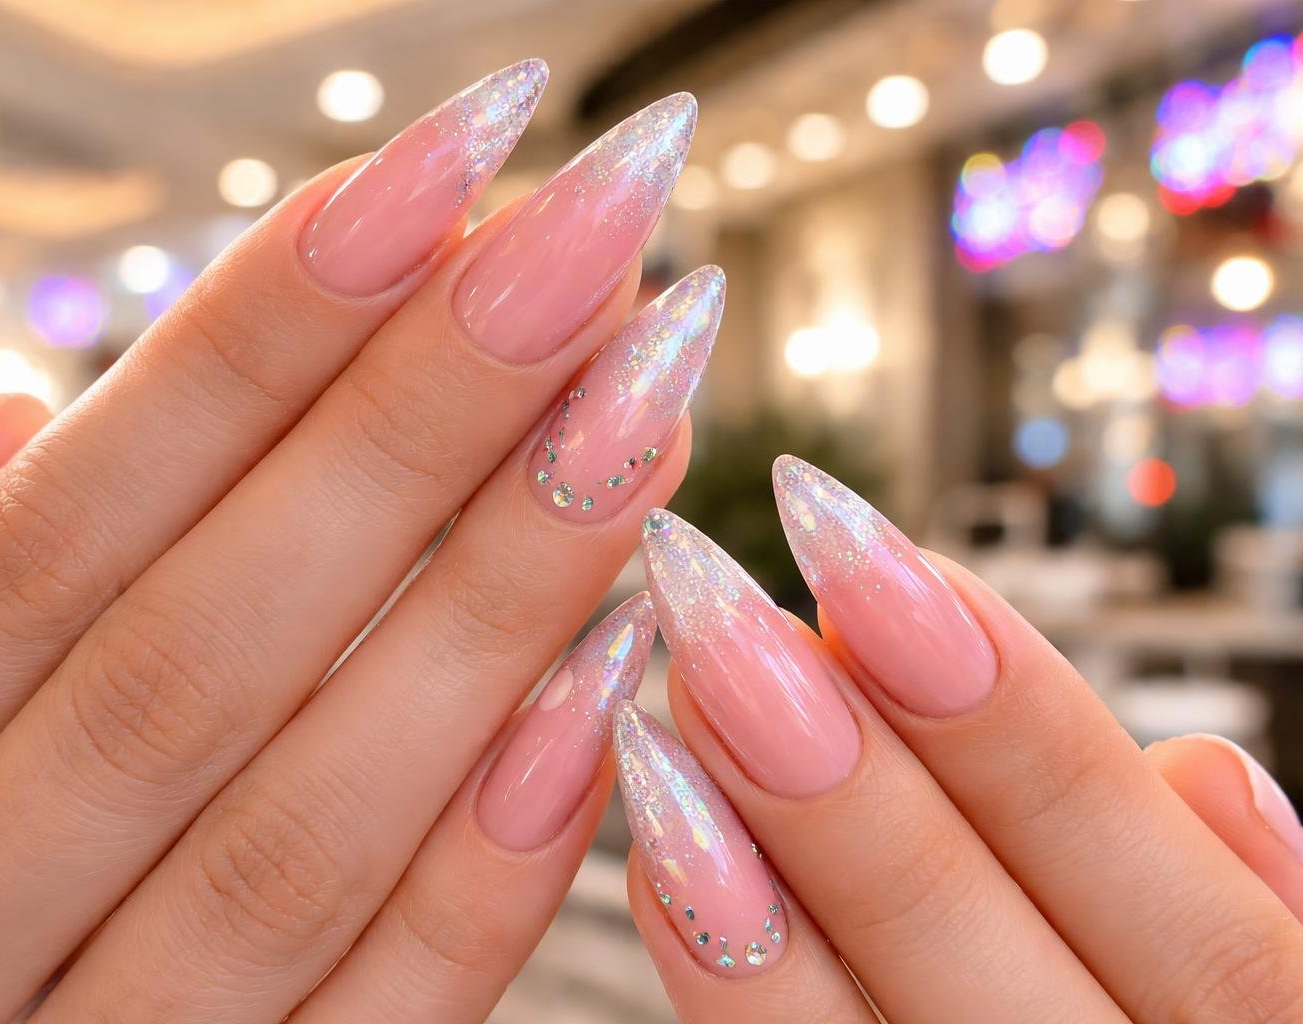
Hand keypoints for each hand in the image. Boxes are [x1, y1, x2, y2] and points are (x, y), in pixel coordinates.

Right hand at [0, 61, 715, 1022]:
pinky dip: (490, 856)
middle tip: (593, 245)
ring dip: (488, 605)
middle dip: (412, 427)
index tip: (434, 175)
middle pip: (194, 651)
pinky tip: (610, 681)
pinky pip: (370, 1020)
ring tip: (637, 412)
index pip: (54, 540)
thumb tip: (1, 418)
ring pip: (291, 827)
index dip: (248, 343)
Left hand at [615, 458, 1302, 1021]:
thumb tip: (1203, 768)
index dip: (1021, 729)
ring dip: (760, 882)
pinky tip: (663, 857)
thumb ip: (1248, 922)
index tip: (868, 556)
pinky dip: (735, 997)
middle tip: (720, 610)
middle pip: (998, 971)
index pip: (1187, 915)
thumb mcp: (1275, 995)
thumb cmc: (1170, 1009)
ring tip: (664, 708)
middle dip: (854, 785)